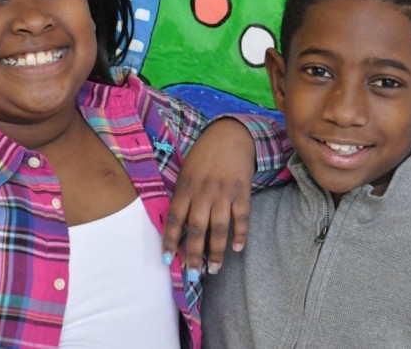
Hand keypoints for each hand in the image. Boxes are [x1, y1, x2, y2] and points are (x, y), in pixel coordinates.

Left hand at [161, 119, 254, 280]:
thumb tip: (178, 228)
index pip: (174, 218)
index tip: (167, 260)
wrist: (230, 136)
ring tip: (214, 269)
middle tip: (194, 275)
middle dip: (194, 254)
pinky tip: (237, 248)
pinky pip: (242, 217)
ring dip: (217, 251)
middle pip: (197, 228)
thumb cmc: (204, 157)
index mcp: (186, 187)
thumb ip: (182, 197)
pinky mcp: (242, 192)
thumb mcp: (186, 172)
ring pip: (219, 227)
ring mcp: (224, 192)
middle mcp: (203, 192)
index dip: (170, 240)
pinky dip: (240, 234)